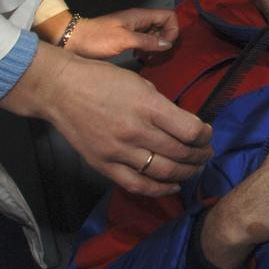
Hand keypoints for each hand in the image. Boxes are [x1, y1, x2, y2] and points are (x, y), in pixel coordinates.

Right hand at [0, 43, 211, 195]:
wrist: (60, 89)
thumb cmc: (103, 79)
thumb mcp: (141, 84)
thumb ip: (162, 107)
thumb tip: (184, 125)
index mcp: (148, 106)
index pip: (190, 130)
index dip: (205, 135)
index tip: (207, 134)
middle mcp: (135, 131)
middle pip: (180, 152)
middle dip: (200, 155)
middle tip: (207, 153)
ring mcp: (118, 151)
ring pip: (163, 171)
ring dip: (186, 173)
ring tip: (195, 168)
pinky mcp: (103, 165)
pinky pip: (136, 184)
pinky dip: (159, 189)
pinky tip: (172, 186)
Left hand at [63, 8, 179, 59]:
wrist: (73, 40)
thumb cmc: (95, 38)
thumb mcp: (124, 40)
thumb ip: (147, 40)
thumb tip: (167, 43)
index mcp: (140, 17)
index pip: (169, 16)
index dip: (172, 30)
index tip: (165, 44)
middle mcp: (139, 21)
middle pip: (164, 25)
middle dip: (165, 40)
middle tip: (157, 53)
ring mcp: (132, 29)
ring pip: (155, 34)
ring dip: (156, 46)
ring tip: (149, 57)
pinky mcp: (126, 38)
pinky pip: (144, 41)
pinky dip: (147, 49)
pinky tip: (140, 56)